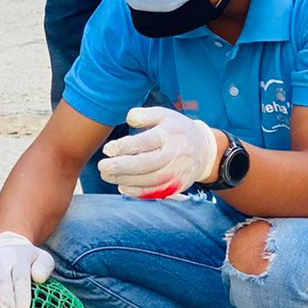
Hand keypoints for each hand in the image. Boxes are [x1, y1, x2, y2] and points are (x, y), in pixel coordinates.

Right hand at [0, 232, 54, 307]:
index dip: (21, 294)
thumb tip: (39, 278)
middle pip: (2, 279)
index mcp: (20, 255)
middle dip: (6, 301)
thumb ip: (44, 267)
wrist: (7, 246)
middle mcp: (1, 255)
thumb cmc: (28, 261)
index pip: (20, 275)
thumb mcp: (43, 259)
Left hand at [97, 107, 222, 198]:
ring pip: (150, 180)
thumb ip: (146, 114)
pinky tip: (122, 186)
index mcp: (171, 134)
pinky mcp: (178, 185)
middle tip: (102, 167)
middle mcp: (176, 154)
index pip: (146, 142)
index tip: (107, 149)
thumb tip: (130, 118)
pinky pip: (157, 192)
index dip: (125, 147)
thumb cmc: (177, 129)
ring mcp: (178, 172)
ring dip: (126, 180)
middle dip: (122, 167)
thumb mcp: (164, 114)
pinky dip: (138, 192)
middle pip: (147, 164)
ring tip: (107, 175)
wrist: (204, 150)